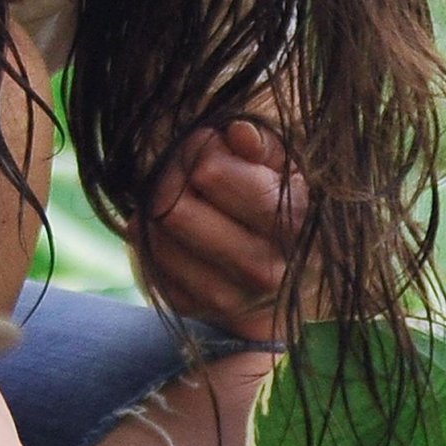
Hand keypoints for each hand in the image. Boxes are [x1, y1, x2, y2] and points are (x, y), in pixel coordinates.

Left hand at [134, 119, 316, 341]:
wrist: (295, 283)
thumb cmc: (286, 207)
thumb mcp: (289, 168)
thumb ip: (266, 145)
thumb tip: (237, 133)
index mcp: (293, 222)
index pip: (210, 173)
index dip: (198, 148)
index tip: (205, 144)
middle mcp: (264, 268)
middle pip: (173, 208)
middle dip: (170, 177)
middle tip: (181, 169)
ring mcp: (229, 298)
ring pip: (156, 237)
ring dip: (155, 209)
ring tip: (177, 198)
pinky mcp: (196, 311)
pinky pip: (150, 265)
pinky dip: (152, 242)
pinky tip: (172, 230)